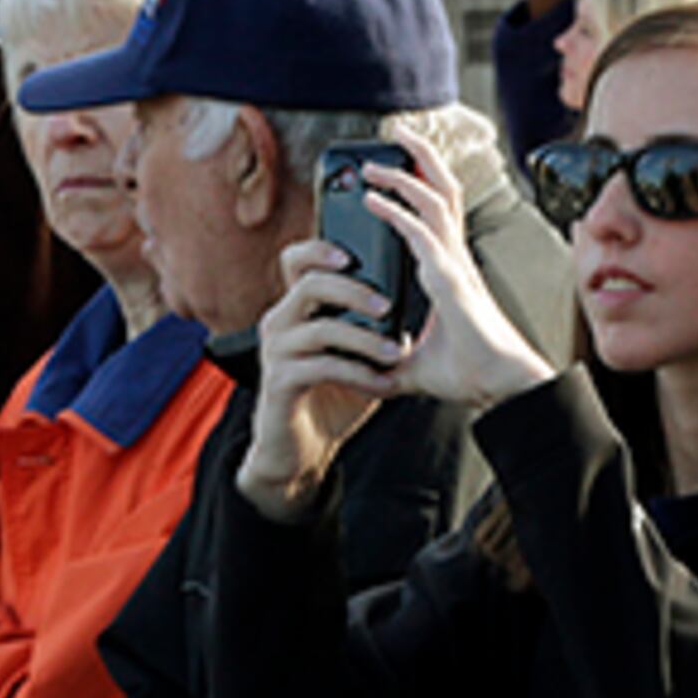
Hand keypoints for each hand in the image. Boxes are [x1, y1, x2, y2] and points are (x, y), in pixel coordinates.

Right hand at [233, 242, 403, 517]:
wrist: (301, 449)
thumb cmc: (334, 392)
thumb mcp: (359, 351)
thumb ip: (378, 321)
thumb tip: (421, 289)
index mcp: (297, 307)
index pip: (297, 260)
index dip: (321, 247)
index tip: (356, 252)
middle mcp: (280, 322)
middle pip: (309, 284)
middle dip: (354, 291)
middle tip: (389, 306)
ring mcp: (276, 352)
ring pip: (320, 327)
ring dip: (364, 339)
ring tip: (397, 352)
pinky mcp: (279, 382)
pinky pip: (321, 367)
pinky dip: (358, 374)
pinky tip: (383, 385)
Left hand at [352, 157, 559, 411]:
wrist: (500, 387)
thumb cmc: (470, 372)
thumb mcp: (412, 361)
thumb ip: (390, 355)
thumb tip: (363, 367)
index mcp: (451, 268)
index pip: (438, 212)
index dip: (420, 182)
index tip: (395, 166)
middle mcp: (455, 258)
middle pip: (444, 189)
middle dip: (422, 157)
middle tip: (397, 134)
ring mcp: (455, 264)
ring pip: (435, 200)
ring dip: (404, 173)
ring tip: (373, 163)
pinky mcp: (450, 279)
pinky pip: (421, 233)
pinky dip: (396, 212)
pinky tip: (373, 200)